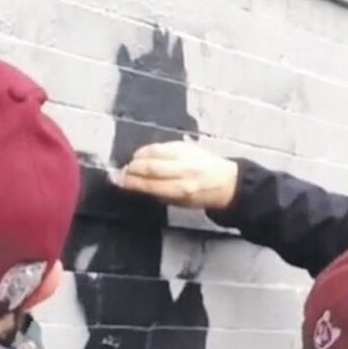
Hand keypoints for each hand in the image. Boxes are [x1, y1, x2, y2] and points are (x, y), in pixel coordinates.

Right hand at [115, 142, 238, 209]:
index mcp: (182, 190)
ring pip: (153, 153)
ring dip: (138, 158)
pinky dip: (147, 150)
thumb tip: (137, 185)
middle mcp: (183, 171)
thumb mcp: (181, 203)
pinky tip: (142, 154)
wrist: (226, 181)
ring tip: (132, 163)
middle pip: (150, 167)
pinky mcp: (185, 145)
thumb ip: (160, 194)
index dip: (133, 183)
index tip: (120, 182)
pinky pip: (160, 146)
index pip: (151, 185)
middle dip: (133, 169)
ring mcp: (184, 156)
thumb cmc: (202, 196)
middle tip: (123, 172)